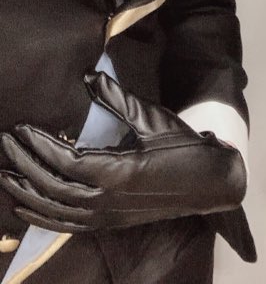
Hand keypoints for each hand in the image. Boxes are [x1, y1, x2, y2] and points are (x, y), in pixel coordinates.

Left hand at [0, 73, 245, 231]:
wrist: (211, 183)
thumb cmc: (183, 146)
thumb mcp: (151, 117)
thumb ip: (116, 98)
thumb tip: (88, 75)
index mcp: (116, 173)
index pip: (64, 162)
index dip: (38, 145)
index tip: (21, 128)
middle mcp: (106, 201)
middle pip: (52, 186)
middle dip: (24, 164)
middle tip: (5, 142)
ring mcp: (107, 216)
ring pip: (54, 210)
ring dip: (26, 193)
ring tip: (5, 175)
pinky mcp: (110, 223)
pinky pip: (67, 225)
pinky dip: (42, 216)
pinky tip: (26, 207)